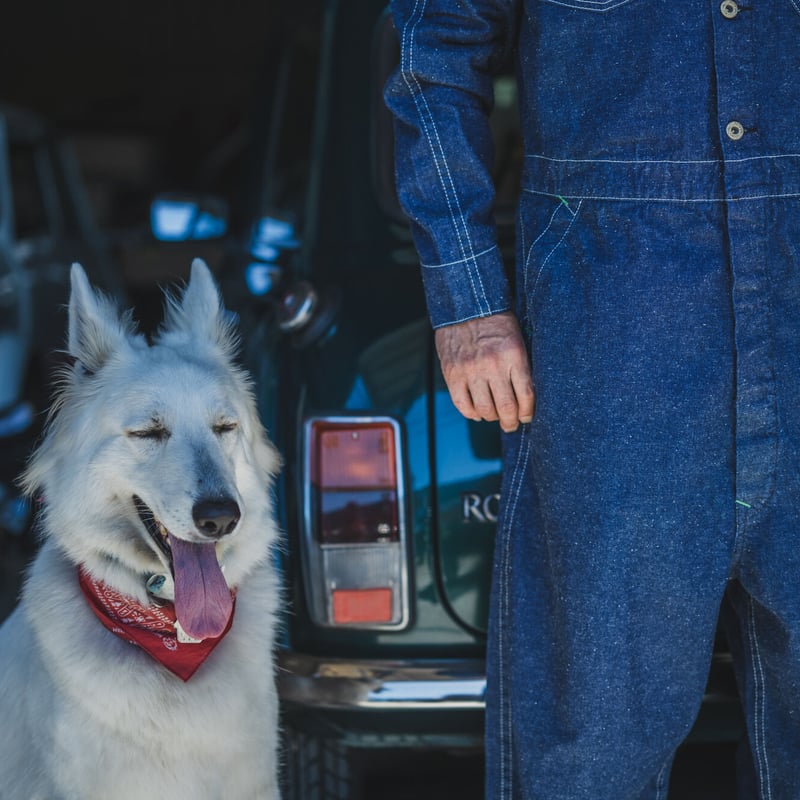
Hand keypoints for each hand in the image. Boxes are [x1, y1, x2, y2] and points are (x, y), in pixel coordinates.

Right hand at [435, 312, 533, 432]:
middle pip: (506, 407)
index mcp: (514, 355)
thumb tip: (526, 398)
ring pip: (485, 409)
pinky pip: (462, 404)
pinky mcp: (453, 374)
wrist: (465, 307)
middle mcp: (493, 365)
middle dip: (511, 422)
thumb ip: (521, 366)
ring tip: (494, 417)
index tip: (527, 417)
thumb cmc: (496, 323)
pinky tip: (477, 412)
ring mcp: (470, 371)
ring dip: (492, 418)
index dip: (528, 412)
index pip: (526, 394)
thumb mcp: (517, 339)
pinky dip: (472, 414)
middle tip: (511, 425)